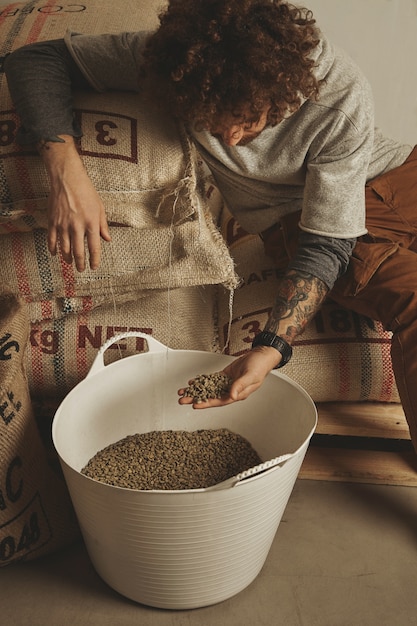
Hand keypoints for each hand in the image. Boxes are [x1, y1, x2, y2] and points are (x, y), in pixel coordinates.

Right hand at [41, 135, 110, 270]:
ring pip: (64, 248)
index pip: (94, 248)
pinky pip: (51, 239)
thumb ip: (103, 225)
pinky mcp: (52, 221)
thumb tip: (107, 239)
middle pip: (78, 252)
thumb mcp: (100, 207)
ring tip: (70, 263)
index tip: (94, 267)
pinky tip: (55, 254)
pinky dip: (53, 248)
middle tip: (81, 269)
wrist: (67, 179)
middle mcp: (77, 226)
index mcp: (91, 223)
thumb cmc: (86, 192)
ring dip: (67, 258)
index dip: (94, 260)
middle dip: (80, 263)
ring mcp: (63, 224)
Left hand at [178, 345, 280, 408]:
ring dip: (196, 391)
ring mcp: (227, 383)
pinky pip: (211, 380)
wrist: (261, 355)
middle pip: (210, 396)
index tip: (195, 405)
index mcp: (238, 394)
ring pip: (208, 389)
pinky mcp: (225, 376)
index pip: (219, 401)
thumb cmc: (259, 367)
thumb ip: (240, 385)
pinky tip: (192, 383)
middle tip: (182, 400)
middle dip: (196, 398)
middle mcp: (231, 390)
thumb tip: (231, 395)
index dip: (207, 403)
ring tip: (183, 393)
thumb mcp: (250, 376)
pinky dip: (201, 381)